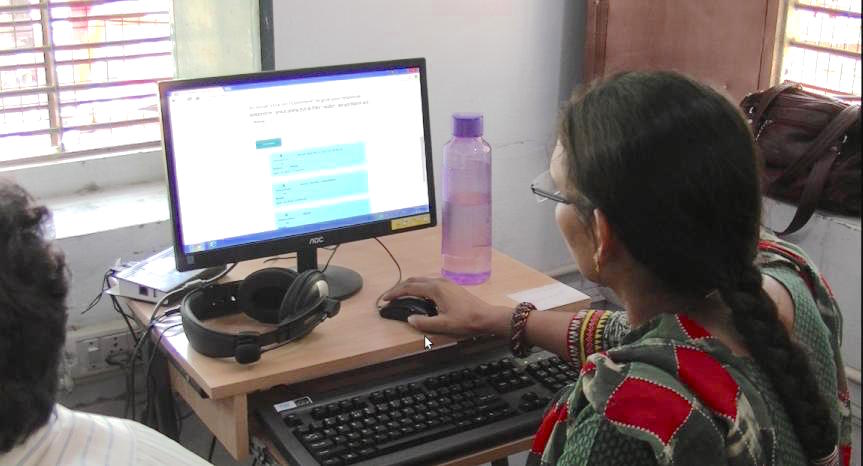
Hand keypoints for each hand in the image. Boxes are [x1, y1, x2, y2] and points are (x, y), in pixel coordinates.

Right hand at [382, 277, 511, 336]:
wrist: (486, 317)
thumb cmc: (466, 321)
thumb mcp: (444, 325)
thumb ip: (424, 322)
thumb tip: (409, 319)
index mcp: (435, 289)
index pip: (408, 288)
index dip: (394, 293)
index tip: (384, 300)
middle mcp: (439, 282)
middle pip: (413, 280)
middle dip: (399, 288)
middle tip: (388, 297)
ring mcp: (445, 283)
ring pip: (421, 280)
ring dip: (408, 287)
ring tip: (400, 296)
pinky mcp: (450, 286)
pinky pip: (428, 283)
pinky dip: (418, 287)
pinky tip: (418, 297)